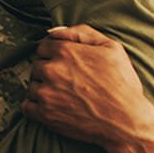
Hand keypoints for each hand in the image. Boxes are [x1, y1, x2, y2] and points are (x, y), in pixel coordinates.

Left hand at [23, 25, 153, 150]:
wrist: (126, 122)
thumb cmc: (122, 85)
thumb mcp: (111, 48)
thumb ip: (82, 33)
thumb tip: (55, 31)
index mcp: (65, 51)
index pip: (43, 46)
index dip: (54, 55)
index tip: (64, 65)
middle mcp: (52, 70)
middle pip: (36, 65)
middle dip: (48, 72)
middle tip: (67, 82)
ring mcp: (46, 93)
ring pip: (32, 85)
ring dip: (42, 89)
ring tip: (63, 96)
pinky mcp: (44, 114)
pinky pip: (27, 106)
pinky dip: (36, 107)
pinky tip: (52, 107)